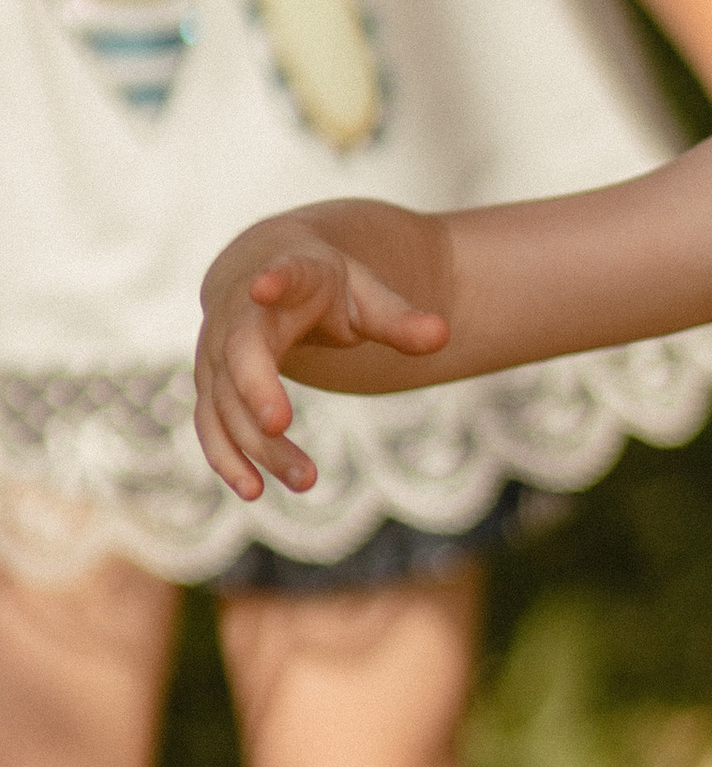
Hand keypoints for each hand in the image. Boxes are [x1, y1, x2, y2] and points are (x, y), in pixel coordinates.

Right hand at [194, 226, 449, 500]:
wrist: (259, 279)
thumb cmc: (323, 289)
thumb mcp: (364, 295)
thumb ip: (398, 319)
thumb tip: (444, 336)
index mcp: (284, 279)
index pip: (277, 276)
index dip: (272, 280)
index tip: (264, 286)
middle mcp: (238, 316)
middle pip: (239, 354)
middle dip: (255, 388)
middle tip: (279, 425)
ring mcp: (215, 354)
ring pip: (226, 402)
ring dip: (257, 444)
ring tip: (304, 480)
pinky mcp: (211, 388)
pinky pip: (211, 425)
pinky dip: (228, 458)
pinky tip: (255, 490)